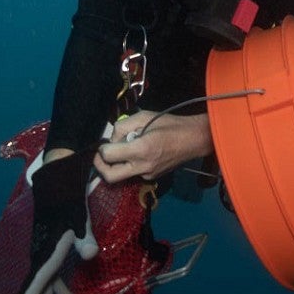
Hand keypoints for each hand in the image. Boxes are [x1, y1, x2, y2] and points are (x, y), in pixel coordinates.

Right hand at [4, 146, 99, 293]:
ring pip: (44, 292)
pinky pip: (55, 281)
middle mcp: (40, 261)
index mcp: (44, 256)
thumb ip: (85, 238)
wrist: (60, 183)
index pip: (32, 288)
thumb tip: (91, 255)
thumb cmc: (69, 201)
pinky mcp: (53, 255)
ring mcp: (45, 259)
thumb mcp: (79, 218)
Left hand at [94, 110, 212, 183]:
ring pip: (122, 175)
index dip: (102, 149)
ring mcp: (148, 175)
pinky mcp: (152, 177)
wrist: (194, 140)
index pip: (109, 156)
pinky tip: (139, 152)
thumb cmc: (170, 124)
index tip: (106, 143)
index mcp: (141, 149)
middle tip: (101, 155)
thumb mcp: (144, 116)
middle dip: (100, 166)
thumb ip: (123, 126)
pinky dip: (130, 164)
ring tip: (126, 149)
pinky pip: (133, 173)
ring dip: (117, 164)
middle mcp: (142, 167)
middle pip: (110, 177)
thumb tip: (112, 139)